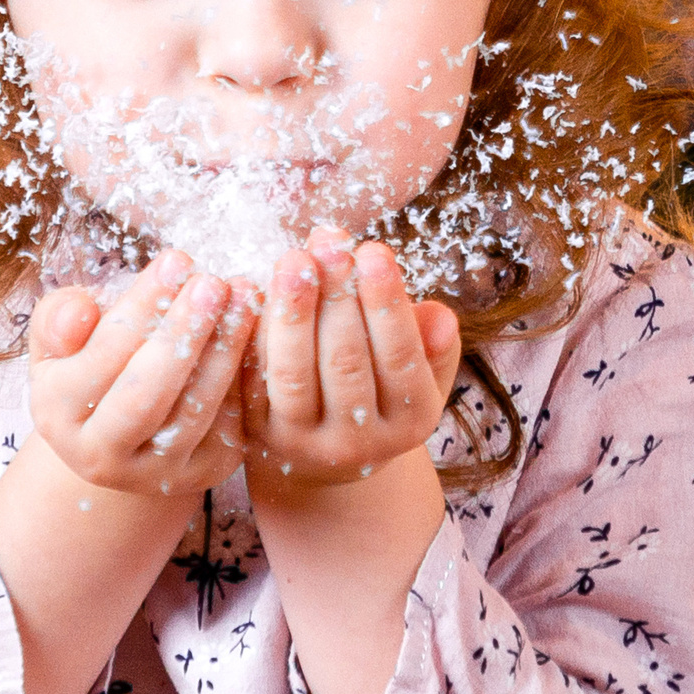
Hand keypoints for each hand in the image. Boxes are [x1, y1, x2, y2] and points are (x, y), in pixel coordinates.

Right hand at [26, 251, 255, 498]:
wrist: (121, 430)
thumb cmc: (90, 364)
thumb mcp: (60, 340)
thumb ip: (58, 319)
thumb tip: (81, 311)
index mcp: (55, 414)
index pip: (101, 356)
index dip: (142, 306)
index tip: (177, 260)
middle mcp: (98, 457)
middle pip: (146, 394)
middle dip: (183, 332)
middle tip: (213, 281)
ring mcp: (153, 474)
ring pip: (194, 412)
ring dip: (223, 350)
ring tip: (244, 298)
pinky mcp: (202, 474)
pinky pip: (228, 424)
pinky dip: (242, 377)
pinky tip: (254, 333)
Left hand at [243, 227, 461, 491]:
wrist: (331, 450)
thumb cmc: (383, 388)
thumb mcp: (422, 371)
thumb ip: (434, 344)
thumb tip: (438, 315)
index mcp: (410, 423)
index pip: (400, 358)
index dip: (386, 303)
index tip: (374, 250)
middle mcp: (360, 443)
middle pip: (346, 364)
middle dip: (337, 296)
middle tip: (331, 242)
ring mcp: (305, 444)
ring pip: (294, 374)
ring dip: (293, 310)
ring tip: (294, 258)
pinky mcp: (260, 436)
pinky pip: (254, 379)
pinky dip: (257, 333)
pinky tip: (259, 289)